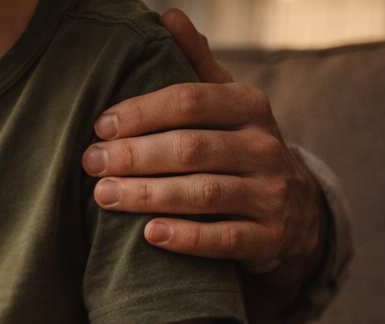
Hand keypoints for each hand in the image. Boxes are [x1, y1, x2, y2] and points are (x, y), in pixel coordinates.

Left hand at [84, 8, 324, 278]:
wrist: (293, 211)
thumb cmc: (238, 148)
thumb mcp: (226, 105)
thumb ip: (197, 65)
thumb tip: (167, 15)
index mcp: (249, 107)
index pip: (190, 101)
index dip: (141, 112)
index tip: (99, 126)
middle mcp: (265, 147)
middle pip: (192, 148)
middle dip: (136, 156)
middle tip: (91, 163)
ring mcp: (270, 194)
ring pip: (204, 194)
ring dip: (148, 195)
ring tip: (103, 196)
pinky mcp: (268, 238)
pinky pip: (224, 240)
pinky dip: (185, 237)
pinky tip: (149, 234)